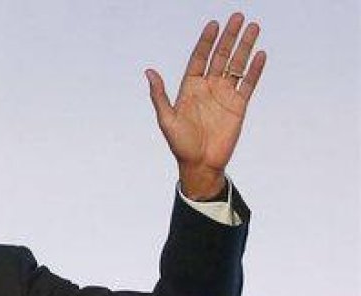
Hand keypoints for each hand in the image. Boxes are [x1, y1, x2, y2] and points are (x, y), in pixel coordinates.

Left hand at [146, 13, 266, 198]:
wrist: (199, 164)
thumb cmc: (180, 144)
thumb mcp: (166, 119)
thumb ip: (159, 95)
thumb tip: (148, 72)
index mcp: (190, 88)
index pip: (199, 58)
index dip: (206, 41)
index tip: (214, 24)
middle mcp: (208, 87)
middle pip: (221, 56)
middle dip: (229, 37)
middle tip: (238, 17)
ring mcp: (225, 95)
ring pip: (237, 65)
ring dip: (245, 46)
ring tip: (253, 27)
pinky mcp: (239, 105)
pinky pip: (249, 83)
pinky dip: (255, 69)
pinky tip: (260, 54)